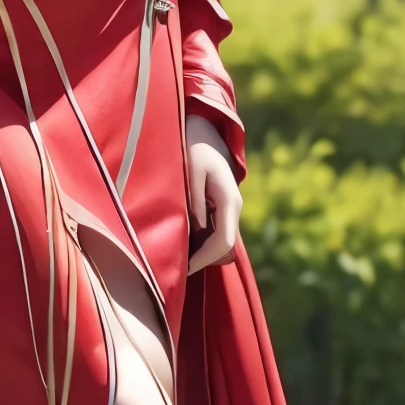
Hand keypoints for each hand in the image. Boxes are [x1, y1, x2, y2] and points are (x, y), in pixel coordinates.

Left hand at [185, 113, 241, 275]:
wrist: (203, 131)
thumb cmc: (193, 146)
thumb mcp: (192, 168)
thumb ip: (194, 198)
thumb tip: (196, 229)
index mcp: (229, 199)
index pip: (223, 241)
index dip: (204, 259)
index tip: (182, 270)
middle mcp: (233, 207)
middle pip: (223, 248)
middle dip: (201, 261)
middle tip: (172, 272)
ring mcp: (228, 209)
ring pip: (218, 242)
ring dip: (199, 254)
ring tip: (171, 261)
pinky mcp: (219, 209)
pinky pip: (212, 233)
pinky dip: (198, 243)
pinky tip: (178, 245)